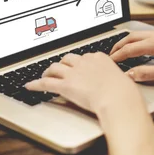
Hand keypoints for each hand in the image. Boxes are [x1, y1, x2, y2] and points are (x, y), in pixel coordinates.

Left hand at [25, 53, 144, 116]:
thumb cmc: (123, 92)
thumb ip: (114, 78)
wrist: (118, 98)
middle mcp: (84, 62)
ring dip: (48, 71)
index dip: (79, 63)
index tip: (77, 67)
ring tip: (45, 75)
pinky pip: (46, 83)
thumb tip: (116, 84)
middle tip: (60, 70)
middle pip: (68, 59)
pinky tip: (30, 86)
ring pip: (55, 67)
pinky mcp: (65, 85)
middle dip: (63, 64)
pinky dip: (36, 84)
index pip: (85, 57)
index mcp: (99, 58)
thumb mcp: (122, 79)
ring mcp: (73, 73)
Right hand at [110, 29, 153, 81]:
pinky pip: (150, 34)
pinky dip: (139, 40)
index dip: (118, 56)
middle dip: (119, 45)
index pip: (130, 49)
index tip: (109, 62)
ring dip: (129, 41)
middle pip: (132, 37)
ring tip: (122, 49)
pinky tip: (142, 46)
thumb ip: (147, 73)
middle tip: (110, 54)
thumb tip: (130, 74)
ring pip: (141, 34)